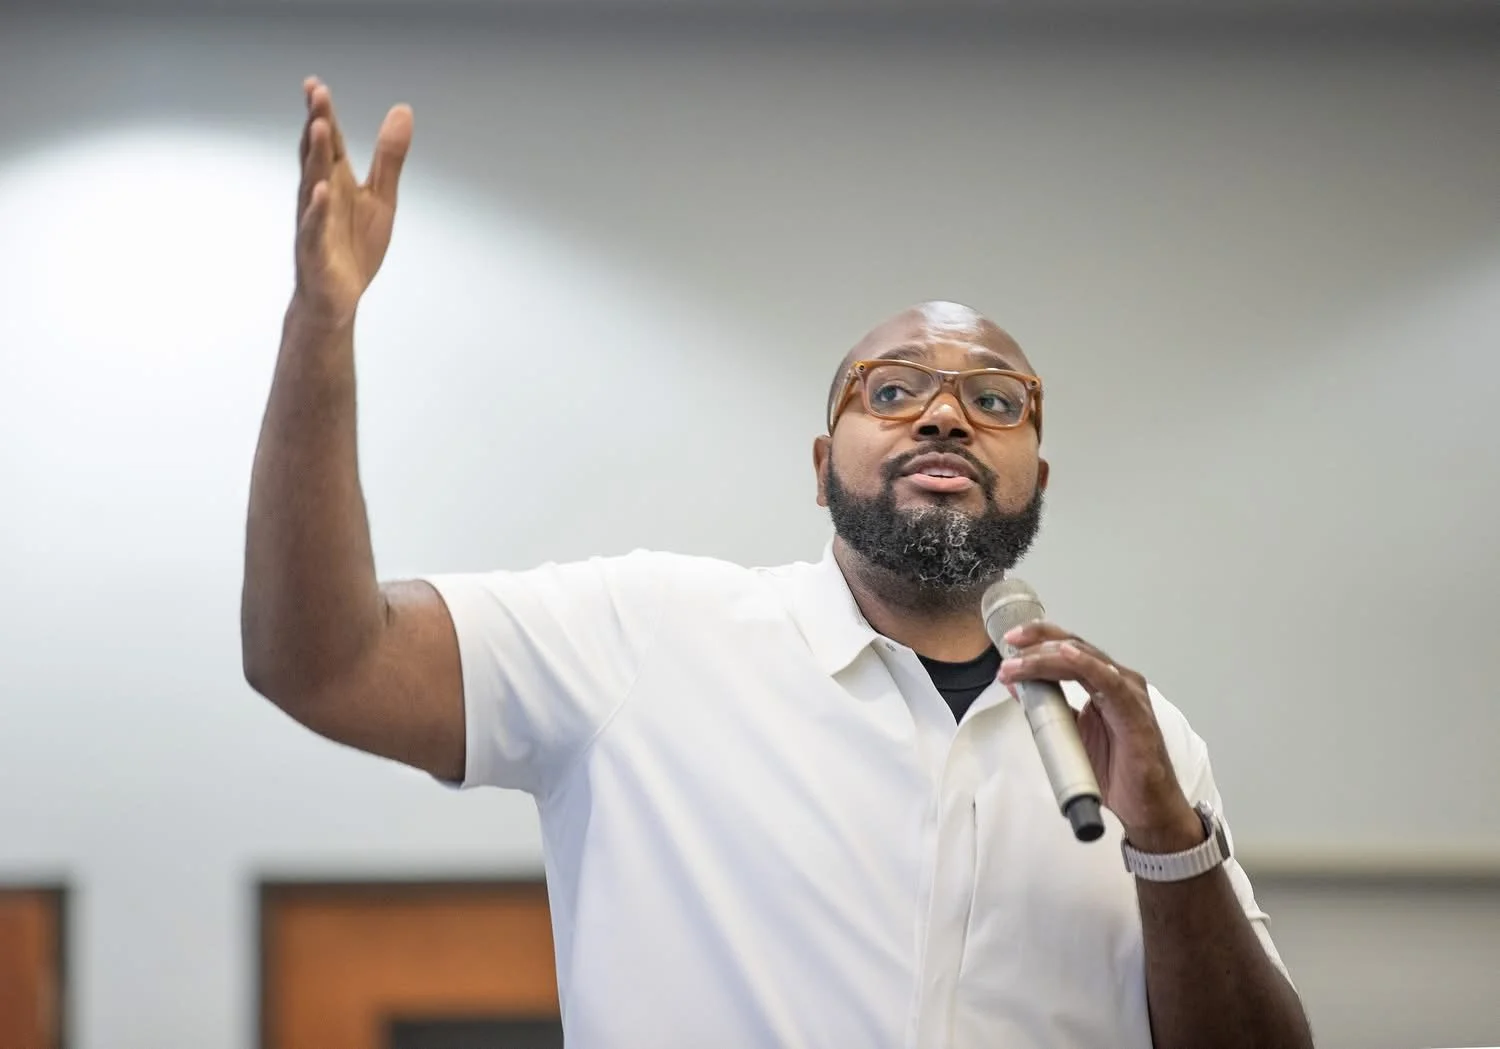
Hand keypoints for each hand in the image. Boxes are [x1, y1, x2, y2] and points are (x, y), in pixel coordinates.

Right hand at [293, 76, 412, 328]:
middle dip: (318, 124)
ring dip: (316, 156)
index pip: (330, 144)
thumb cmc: (351, 245)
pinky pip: (314, 228)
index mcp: (336, 183)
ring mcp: (314, 223)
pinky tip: (320, 192)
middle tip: (317, 92)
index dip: (324, 114)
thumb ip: (389, 157)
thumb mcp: (381, 198)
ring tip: (320, 128)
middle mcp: (320, 197)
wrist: (335, 298)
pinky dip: (317, 211)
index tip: (316, 85)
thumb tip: (402, 110)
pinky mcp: (316, 251)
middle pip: (318, 156)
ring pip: (312, 184)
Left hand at [997, 623, 1204, 852]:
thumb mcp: (1071, 732)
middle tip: (1009, 649)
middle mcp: (1118, 680)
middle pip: (1074, 648)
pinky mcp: (1136, 713)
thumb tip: (1019, 688)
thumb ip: (1049, 709)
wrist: (1145, 806)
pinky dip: (1088, 665)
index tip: (1009, 642)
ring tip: (1017, 665)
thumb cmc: (1116, 769)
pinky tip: (1067, 655)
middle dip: (1037, 644)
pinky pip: (1110, 682)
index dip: (1039, 640)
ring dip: (1046, 659)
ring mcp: (1129, 694)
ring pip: (1084, 661)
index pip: (1069, 649)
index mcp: (1104, 682)